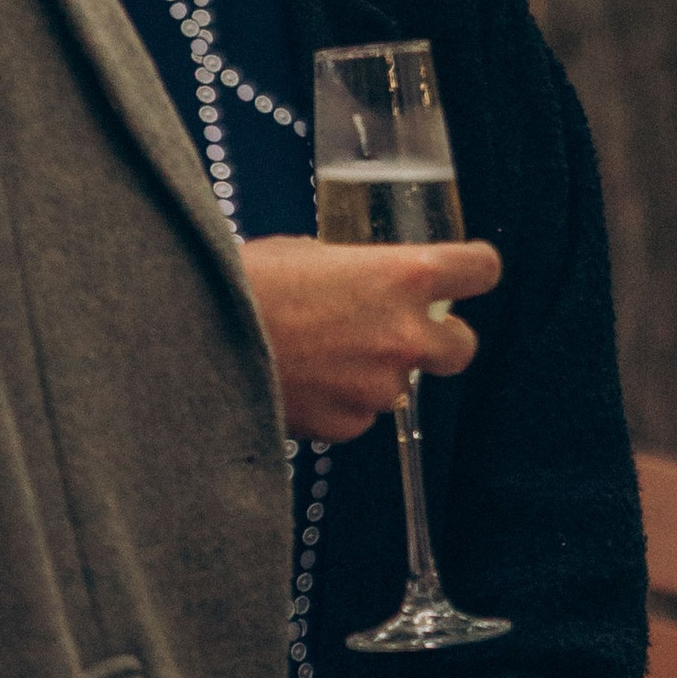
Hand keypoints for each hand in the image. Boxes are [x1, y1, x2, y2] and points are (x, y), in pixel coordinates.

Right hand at [240, 236, 496, 439]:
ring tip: (322, 355)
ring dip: (376, 372)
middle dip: (440, 340)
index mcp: (405, 275)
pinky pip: (361, 413)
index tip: (468, 272)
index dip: (474, 270)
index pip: (481, 269)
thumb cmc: (247, 284)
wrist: (195, 340)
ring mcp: (381, 385)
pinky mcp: (349, 424)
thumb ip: (355, 270)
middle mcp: (406, 333)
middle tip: (403, 331)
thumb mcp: (310, 254)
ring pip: (401, 384)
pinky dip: (341, 402)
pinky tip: (302, 382)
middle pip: (463, 346)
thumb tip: (360, 280)